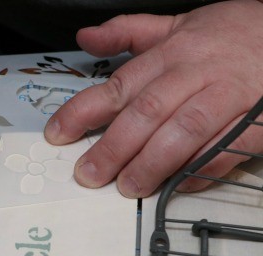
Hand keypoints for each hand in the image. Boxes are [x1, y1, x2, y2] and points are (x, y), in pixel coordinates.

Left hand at [44, 0, 262, 197]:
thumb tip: (85, 36)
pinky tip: (179, 185)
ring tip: (129, 187)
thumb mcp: (178, 24)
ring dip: (153, 163)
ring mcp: (228, 97)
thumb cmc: (231, 35)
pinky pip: (226, 149)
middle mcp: (196, 74)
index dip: (83, 111)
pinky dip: (202, 169)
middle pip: (147, 113)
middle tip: (88, 174)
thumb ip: (128, 31)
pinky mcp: (256, 122)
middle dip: (113, 147)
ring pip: (184, 132)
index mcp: (172, 53)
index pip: (118, 85)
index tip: (57, 134)